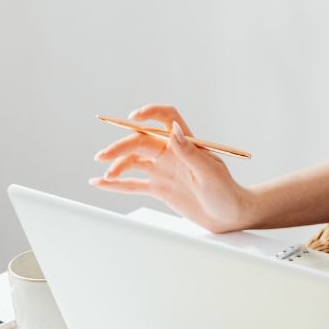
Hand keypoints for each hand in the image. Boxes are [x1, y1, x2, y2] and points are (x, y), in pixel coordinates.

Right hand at [90, 104, 254, 233]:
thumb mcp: (209, 172)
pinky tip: (100, 183)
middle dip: (120, 147)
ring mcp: (163, 170)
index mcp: (186, 143)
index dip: (150, 113)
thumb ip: (189, 152)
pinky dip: (117, 184)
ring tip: (105, 176)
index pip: (166, 118)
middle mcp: (171, 153)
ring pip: (134, 161)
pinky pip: (134, 184)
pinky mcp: (159, 188)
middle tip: (103, 156)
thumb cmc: (225, 191)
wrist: (228, 215)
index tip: (133, 117)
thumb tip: (172, 130)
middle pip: (141, 141)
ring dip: (117, 165)